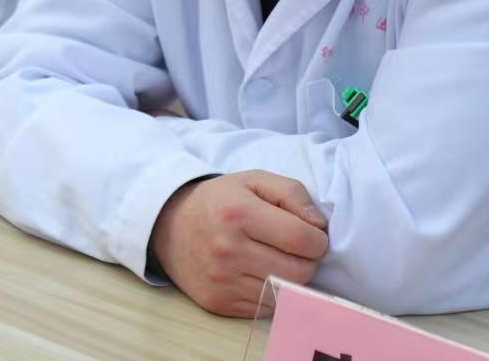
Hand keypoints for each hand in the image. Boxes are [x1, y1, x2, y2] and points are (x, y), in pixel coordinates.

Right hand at [150, 171, 329, 317]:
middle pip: (299, 272)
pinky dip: (270, 292)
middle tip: (296, 248)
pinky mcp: (218, 302)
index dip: (318, 239)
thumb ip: (292, 193)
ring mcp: (221, 281)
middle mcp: (228, 250)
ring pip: (285, 293)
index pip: (302, 240)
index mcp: (238, 214)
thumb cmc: (219, 201)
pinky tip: (257, 273)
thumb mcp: (253, 180)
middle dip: (308, 261)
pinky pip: (265, 307)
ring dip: (289, 278)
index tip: (311, 234)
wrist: (168, 226)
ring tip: (275, 258)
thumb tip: (319, 226)